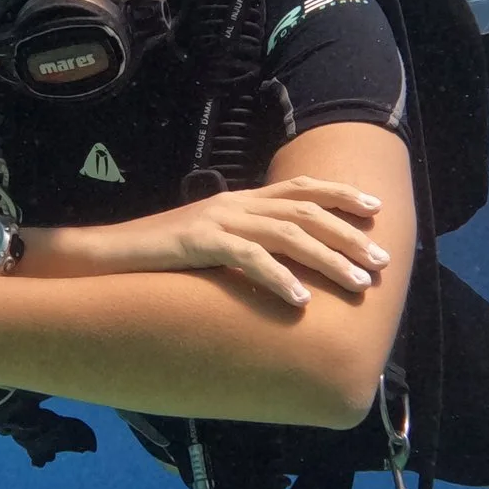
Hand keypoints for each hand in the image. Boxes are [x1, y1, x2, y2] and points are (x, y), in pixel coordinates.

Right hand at [91, 176, 389, 306]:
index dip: (341, 194)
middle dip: (349, 235)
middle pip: (305, 211)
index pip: (300, 189)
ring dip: (328, 258)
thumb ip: (246, 248)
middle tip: (382, 261)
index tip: (376, 210)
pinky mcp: (197, 242)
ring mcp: (217, 220)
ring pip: (287, 233)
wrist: (107, 254)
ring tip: (358, 282)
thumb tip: (285, 269)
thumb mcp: (211, 245)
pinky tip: (301, 299)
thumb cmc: (160, 257)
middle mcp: (236, 204)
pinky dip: (278, 277)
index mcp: (241, 200)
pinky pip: (247, 258)